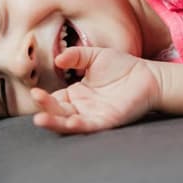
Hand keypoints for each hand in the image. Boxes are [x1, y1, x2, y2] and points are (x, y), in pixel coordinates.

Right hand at [31, 47, 159, 133]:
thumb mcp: (94, 56)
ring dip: (55, 122)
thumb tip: (58, 59)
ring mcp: (93, 116)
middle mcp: (81, 108)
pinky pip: (90, 126)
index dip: (43, 98)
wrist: (148, 75)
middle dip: (45, 108)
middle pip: (58, 112)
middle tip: (36, 99)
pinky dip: (79, 126)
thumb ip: (75, 56)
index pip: (54, 99)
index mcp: (76, 94)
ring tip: (40, 119)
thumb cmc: (122, 66)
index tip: (35, 93)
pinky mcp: (107, 121)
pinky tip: (70, 123)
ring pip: (69, 123)